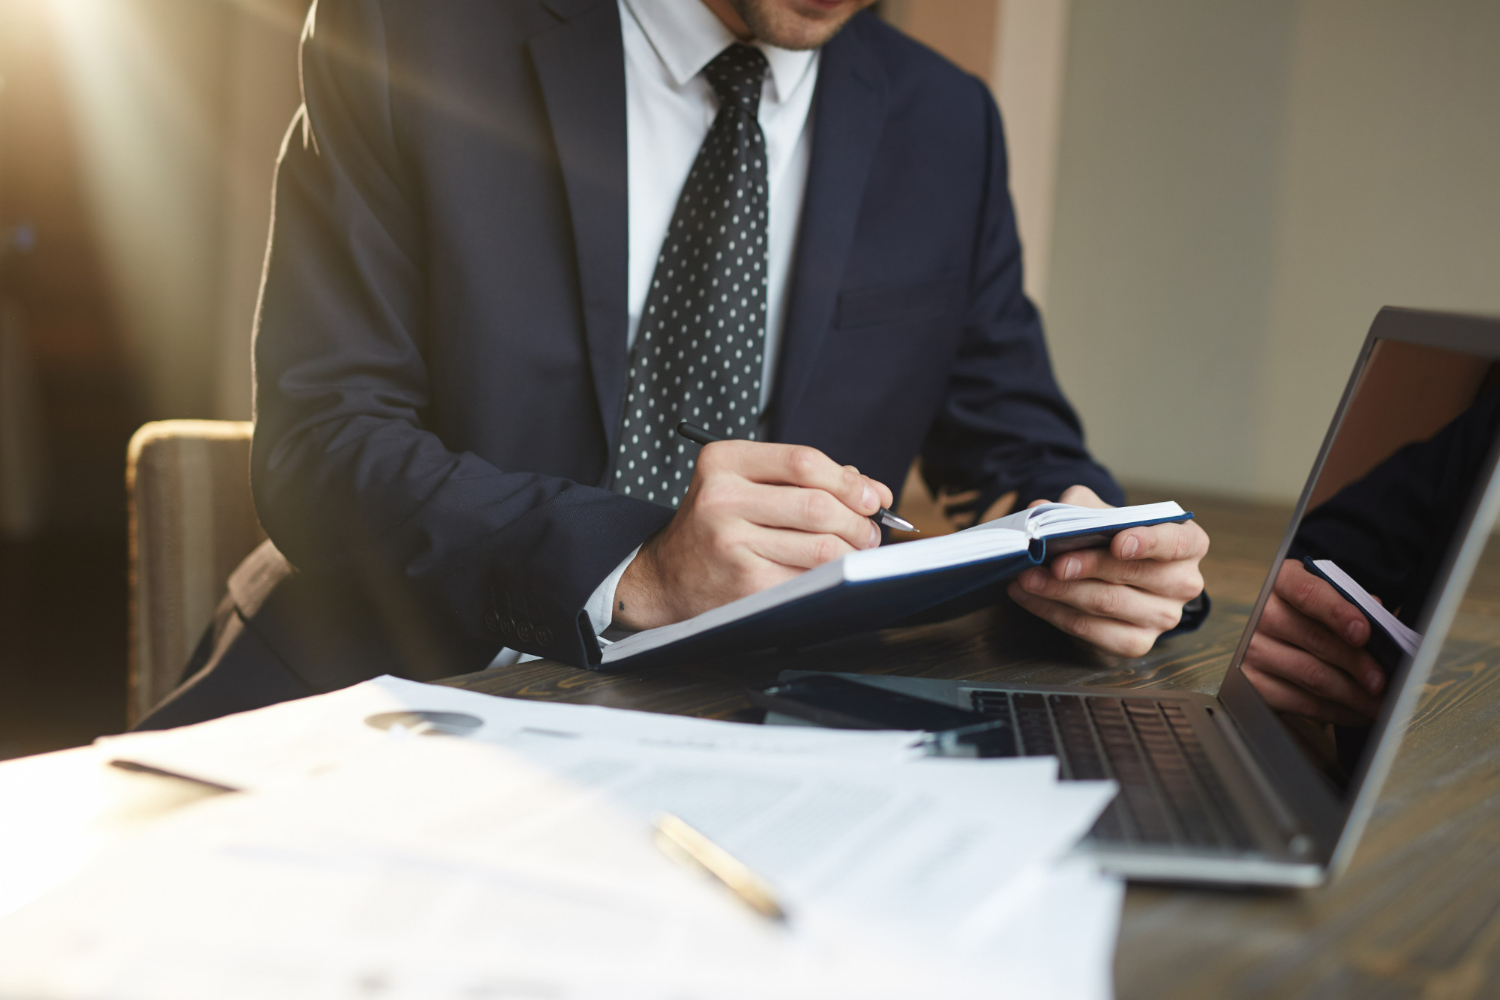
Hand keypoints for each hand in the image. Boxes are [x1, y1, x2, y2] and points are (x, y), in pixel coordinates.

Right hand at [614, 441, 893, 628]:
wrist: (665, 576)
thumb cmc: (716, 526)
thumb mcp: (745, 485)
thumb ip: (804, 480)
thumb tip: (873, 491)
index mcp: (723, 461)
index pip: (803, 461)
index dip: (849, 481)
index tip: (873, 498)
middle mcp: (721, 498)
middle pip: (818, 505)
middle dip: (859, 521)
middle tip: (871, 531)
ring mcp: (730, 543)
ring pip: (820, 546)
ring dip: (852, 551)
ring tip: (856, 551)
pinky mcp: (743, 583)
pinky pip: (808, 578)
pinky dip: (829, 576)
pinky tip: (829, 573)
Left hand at [1005, 485, 1209, 656]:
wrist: (1109, 580)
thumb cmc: (1110, 540)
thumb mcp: (1100, 514)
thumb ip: (1076, 507)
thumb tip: (1040, 507)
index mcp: (1188, 544)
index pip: (1178, 542)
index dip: (1148, 542)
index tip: (1117, 542)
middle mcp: (1184, 583)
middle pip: (1134, 574)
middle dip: (1088, 566)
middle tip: (1051, 561)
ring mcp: (1163, 618)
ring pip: (1107, 603)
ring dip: (1060, 591)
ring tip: (1027, 577)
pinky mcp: (1135, 644)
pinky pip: (1090, 630)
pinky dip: (1053, 612)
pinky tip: (1028, 597)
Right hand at [1241, 559, 1384, 724]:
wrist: (1280, 638)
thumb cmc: (1315, 616)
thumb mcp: (1332, 599)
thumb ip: (1357, 605)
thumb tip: (1383, 621)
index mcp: (1284, 582)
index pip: (1308, 593)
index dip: (1337, 612)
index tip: (1363, 632)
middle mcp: (1263, 613)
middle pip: (1314, 639)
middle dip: (1355, 662)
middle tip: (1382, 680)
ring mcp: (1254, 649)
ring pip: (1311, 674)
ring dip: (1351, 693)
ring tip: (1377, 702)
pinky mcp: (1254, 683)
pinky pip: (1301, 702)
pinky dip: (1335, 711)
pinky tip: (1356, 712)